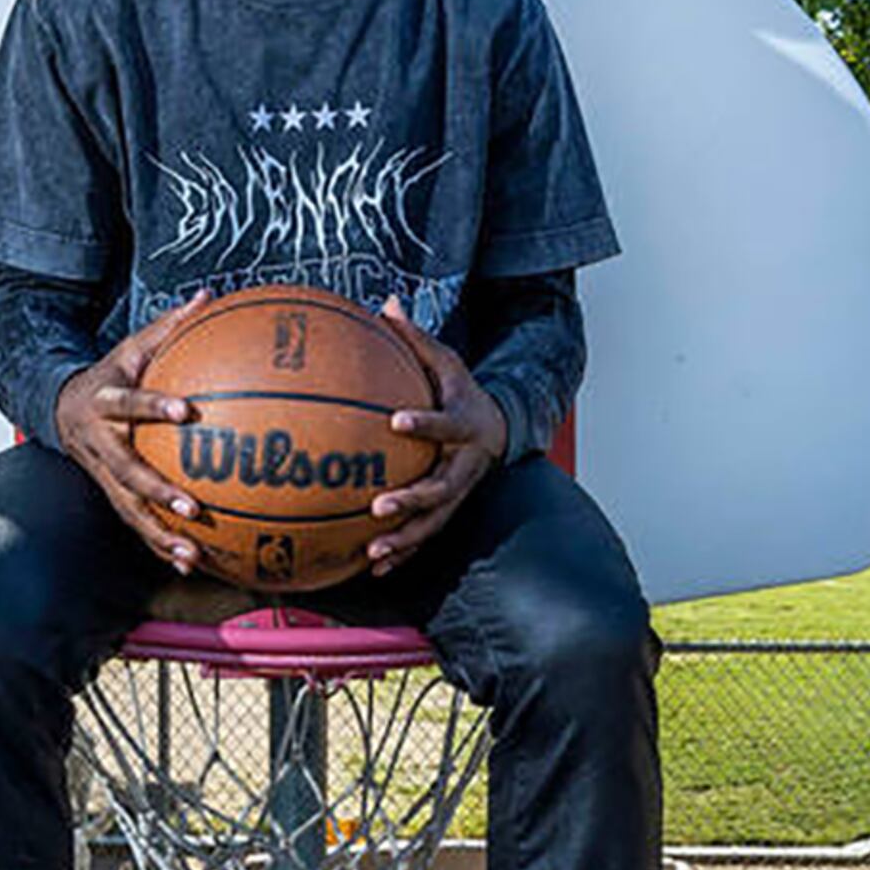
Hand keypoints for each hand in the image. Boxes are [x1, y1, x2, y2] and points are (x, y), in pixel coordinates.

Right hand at [52, 294, 207, 572]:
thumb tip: (209, 294)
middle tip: (192, 506)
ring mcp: (101, 475)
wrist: (58, 407)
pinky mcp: (109, 495)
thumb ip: (169, 326)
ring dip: (158, 534)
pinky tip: (188, 563)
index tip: (187, 411)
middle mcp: (99, 443)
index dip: (154, 406)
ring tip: (191, 553)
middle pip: (126, 470)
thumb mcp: (131, 348)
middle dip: (157, 490)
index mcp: (104, 402)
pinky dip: (158, 545)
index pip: (130, 403)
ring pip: (128, 509)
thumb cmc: (109, 375)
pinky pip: (135, 524)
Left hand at [365, 299, 505, 572]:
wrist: (497, 428)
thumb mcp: (446, 361)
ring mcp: (458, 492)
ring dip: (405, 539)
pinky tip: (372, 567)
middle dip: (412, 499)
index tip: (395, 421)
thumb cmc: (460, 391)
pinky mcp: (448, 511)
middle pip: (441, 488)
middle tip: (379, 506)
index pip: (444, 424)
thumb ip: (415, 339)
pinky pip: (424, 536)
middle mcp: (464, 464)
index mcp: (464, 424)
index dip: (423, 423)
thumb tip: (385, 302)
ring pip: (434, 522)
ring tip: (373, 550)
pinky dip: (402, 553)